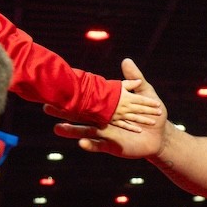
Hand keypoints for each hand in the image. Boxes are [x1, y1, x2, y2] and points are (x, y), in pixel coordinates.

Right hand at [51, 59, 167, 158]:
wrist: (161, 134)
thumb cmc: (153, 112)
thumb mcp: (144, 93)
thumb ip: (133, 79)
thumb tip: (125, 60)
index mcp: (107, 108)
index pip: (86, 101)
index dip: (72, 96)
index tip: (53, 90)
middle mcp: (103, 121)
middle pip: (79, 116)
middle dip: (62, 112)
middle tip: (45, 107)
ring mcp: (106, 135)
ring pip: (85, 132)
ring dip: (71, 131)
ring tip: (57, 129)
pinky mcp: (112, 146)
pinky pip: (99, 146)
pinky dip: (91, 145)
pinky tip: (81, 144)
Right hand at [108, 81, 163, 133]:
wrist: (93, 100)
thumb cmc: (108, 90)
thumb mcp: (121, 84)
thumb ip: (130, 82)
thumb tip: (137, 77)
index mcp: (128, 97)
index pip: (142, 100)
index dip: (150, 102)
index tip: (158, 104)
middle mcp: (126, 107)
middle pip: (141, 109)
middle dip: (150, 111)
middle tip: (159, 113)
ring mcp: (121, 116)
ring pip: (135, 118)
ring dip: (144, 120)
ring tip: (152, 122)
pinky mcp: (114, 122)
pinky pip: (124, 126)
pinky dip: (132, 127)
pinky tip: (138, 130)